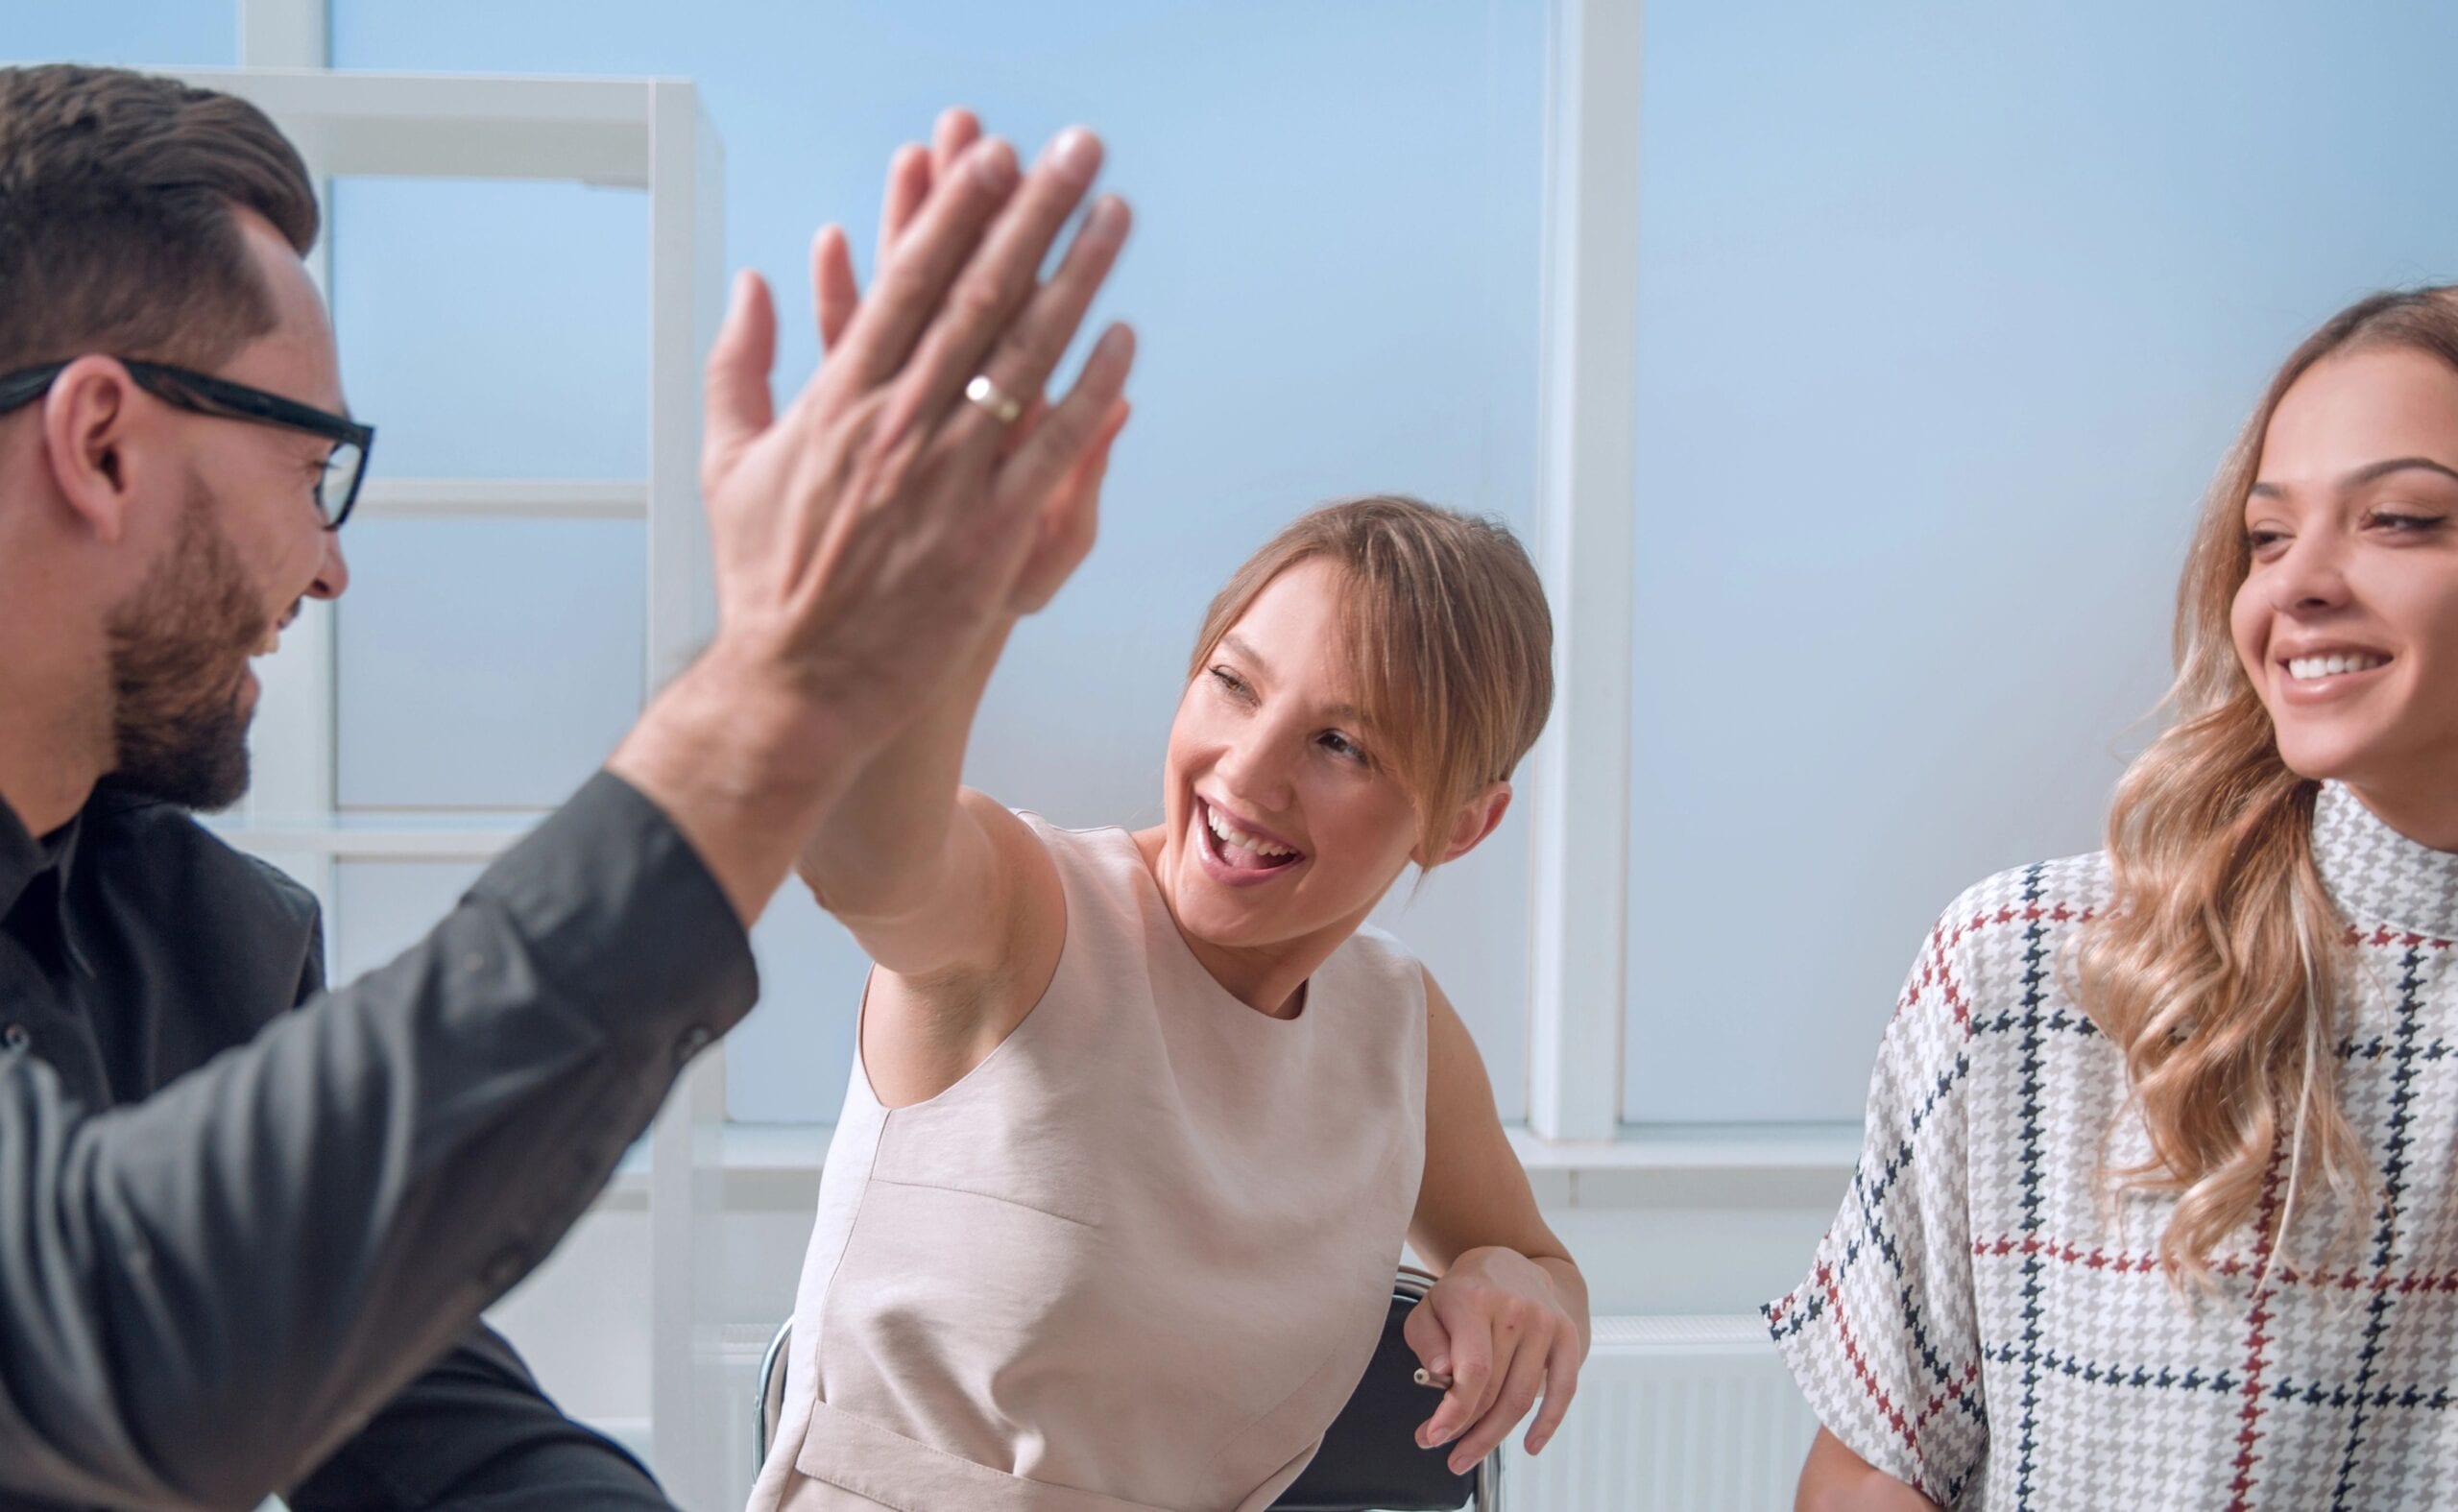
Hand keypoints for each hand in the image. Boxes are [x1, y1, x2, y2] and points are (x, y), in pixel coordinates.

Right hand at [697, 115, 1135, 751]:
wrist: (796, 685)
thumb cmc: (764, 578)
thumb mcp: (727, 460)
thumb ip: (739, 365)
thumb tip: (749, 286)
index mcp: (837, 400)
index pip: (907, 282)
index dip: (956, 213)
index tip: (995, 158)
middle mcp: (896, 427)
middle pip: (979, 298)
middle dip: (1032, 217)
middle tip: (1076, 154)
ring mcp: (947, 481)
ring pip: (1026, 361)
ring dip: (1078, 281)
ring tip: (1116, 220)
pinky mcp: (989, 539)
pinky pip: (1050, 451)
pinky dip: (1088, 392)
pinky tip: (1122, 344)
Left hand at [1404, 1247, 1582, 1472]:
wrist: (1508, 1264)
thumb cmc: (1461, 1296)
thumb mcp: (1428, 1310)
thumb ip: (1428, 1343)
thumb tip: (1443, 1376)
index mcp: (1474, 1301)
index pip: (1472, 1370)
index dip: (1455, 1411)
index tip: (1434, 1436)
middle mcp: (1515, 1309)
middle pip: (1494, 1390)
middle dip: (1466, 1429)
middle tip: (1445, 1450)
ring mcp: (1546, 1322)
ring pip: (1521, 1397)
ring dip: (1494, 1435)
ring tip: (1468, 1455)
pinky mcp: (1567, 1334)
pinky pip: (1563, 1388)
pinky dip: (1548, 1423)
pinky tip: (1530, 1446)